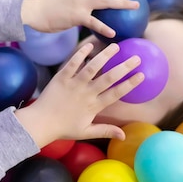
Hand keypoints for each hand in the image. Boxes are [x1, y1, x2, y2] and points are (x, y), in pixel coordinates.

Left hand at [14, 42, 144, 146]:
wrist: (40, 123)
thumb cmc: (64, 128)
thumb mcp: (86, 132)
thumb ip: (106, 131)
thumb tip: (124, 136)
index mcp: (94, 106)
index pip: (116, 93)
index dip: (129, 84)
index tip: (141, 75)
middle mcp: (86, 93)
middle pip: (108, 78)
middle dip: (124, 67)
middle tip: (136, 58)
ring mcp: (74, 84)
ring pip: (92, 67)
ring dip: (105, 56)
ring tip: (115, 46)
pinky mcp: (62, 78)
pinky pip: (72, 63)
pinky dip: (81, 54)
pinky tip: (90, 45)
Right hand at [21, 0, 143, 37]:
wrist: (34, 12)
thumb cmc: (49, 8)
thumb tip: (88, 5)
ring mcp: (80, 3)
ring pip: (106, 0)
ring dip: (123, 3)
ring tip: (136, 5)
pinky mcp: (76, 16)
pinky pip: (94, 23)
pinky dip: (104, 28)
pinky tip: (114, 34)